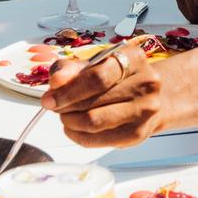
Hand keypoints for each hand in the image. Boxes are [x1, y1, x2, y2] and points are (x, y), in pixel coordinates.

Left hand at [42, 39, 169, 147]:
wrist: (147, 99)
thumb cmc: (117, 79)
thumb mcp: (95, 64)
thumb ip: (71, 69)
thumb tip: (56, 80)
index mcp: (134, 58)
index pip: (97, 76)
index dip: (69, 90)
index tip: (49, 98)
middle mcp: (146, 83)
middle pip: (94, 101)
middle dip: (66, 106)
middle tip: (53, 107)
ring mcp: (145, 110)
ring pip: (95, 122)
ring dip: (71, 121)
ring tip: (65, 116)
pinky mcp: (139, 133)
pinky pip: (99, 140)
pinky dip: (79, 135)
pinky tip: (75, 128)